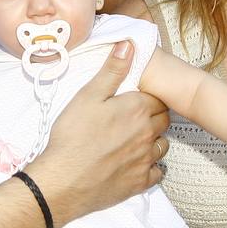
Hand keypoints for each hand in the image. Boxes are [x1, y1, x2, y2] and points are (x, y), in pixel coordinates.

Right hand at [27, 41, 169, 225]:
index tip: (136, 97)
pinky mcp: (140, 182)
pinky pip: (157, 171)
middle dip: (153, 115)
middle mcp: (147, 133)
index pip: (158, 96)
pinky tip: (137, 163)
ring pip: (163, 144)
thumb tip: (130, 45)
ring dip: (154, 139)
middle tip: (134, 116)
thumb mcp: (87, 96)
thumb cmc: (72, 137)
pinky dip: (151, 166)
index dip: (147, 95)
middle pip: (163, 119)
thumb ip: (112, 70)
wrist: (63, 180)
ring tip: (135, 138)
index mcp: (138, 109)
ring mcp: (146, 159)